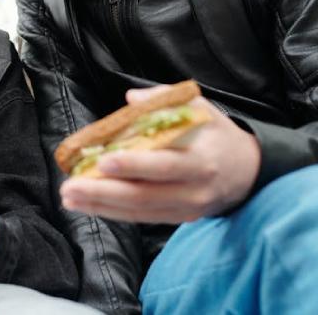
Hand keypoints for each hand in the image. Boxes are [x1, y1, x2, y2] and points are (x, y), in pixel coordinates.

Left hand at [60, 86, 261, 222]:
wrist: (248, 170)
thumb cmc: (215, 134)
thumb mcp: (199, 108)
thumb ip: (164, 100)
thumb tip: (131, 99)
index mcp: (201, 159)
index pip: (165, 165)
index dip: (134, 165)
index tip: (103, 161)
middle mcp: (194, 189)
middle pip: (145, 195)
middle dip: (104, 192)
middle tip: (69, 187)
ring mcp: (187, 208)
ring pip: (140, 211)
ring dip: (101, 206)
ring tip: (69, 198)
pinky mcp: (179, 219)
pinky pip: (142, 218)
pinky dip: (113, 213)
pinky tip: (87, 205)